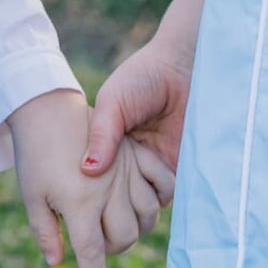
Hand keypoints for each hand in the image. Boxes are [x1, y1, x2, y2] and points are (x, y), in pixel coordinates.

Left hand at [9, 89, 171, 267]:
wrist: (45, 110)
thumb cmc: (34, 155)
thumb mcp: (32, 194)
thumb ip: (44, 231)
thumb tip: (55, 263)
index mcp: (78, 203)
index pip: (92, 253)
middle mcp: (107, 191)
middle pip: (123, 238)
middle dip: (111, 248)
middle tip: (96, 240)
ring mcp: (125, 171)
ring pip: (146, 217)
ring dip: (134, 226)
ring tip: (115, 220)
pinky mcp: (135, 153)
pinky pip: (163, 182)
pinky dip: (161, 195)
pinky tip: (144, 199)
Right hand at [81, 33, 192, 183]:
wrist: (185, 69)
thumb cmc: (141, 78)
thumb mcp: (111, 101)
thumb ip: (101, 134)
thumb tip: (86, 170)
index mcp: (108, 140)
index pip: (93, 174)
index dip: (89, 184)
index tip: (83, 185)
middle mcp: (129, 157)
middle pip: (115, 191)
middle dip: (112, 198)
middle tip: (109, 192)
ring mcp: (154, 164)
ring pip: (140, 198)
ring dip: (137, 198)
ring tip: (131, 186)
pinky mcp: (179, 169)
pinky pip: (168, 193)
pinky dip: (161, 193)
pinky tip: (152, 184)